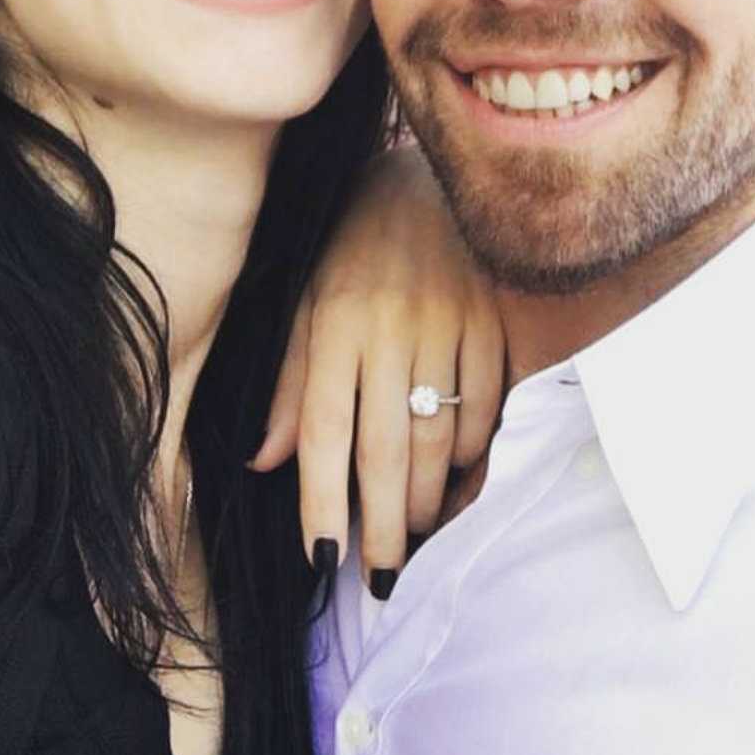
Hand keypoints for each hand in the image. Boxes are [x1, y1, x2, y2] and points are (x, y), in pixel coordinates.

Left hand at [250, 145, 502, 594]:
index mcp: (335, 323)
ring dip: (427, 497)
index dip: (320, 501)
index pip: (324, 431)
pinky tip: (456, 471)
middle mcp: (389, 328)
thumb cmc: (353, 247)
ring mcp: (445, 323)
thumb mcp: (306, 302)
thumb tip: (264, 462)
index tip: (321, 557)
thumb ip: (291, 382)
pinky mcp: (490, 318)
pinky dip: (471, 448)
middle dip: (382, 525)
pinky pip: (485, 402)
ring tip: (416, 530)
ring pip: (437, 435)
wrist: (423, 177)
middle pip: (383, 449)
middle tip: (381, 577)